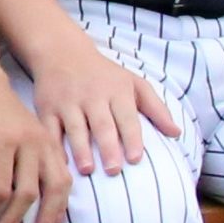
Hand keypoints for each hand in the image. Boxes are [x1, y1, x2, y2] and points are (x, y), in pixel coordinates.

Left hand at [0, 78, 70, 222]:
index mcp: (2, 139)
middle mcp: (29, 142)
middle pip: (28, 192)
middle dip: (13, 220)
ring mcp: (46, 142)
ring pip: (55, 186)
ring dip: (48, 215)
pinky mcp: (53, 144)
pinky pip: (64, 176)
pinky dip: (61, 200)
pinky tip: (53, 218)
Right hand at [26, 37, 180, 174]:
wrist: (62, 52)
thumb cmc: (104, 74)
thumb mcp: (134, 83)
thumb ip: (156, 108)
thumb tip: (176, 134)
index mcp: (116, 91)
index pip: (126, 117)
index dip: (131, 138)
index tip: (135, 159)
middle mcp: (92, 96)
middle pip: (101, 124)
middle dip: (108, 147)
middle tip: (114, 170)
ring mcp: (68, 102)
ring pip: (75, 127)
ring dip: (81, 149)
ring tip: (87, 170)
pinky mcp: (47, 107)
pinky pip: (50, 128)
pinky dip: (54, 144)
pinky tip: (60, 160)